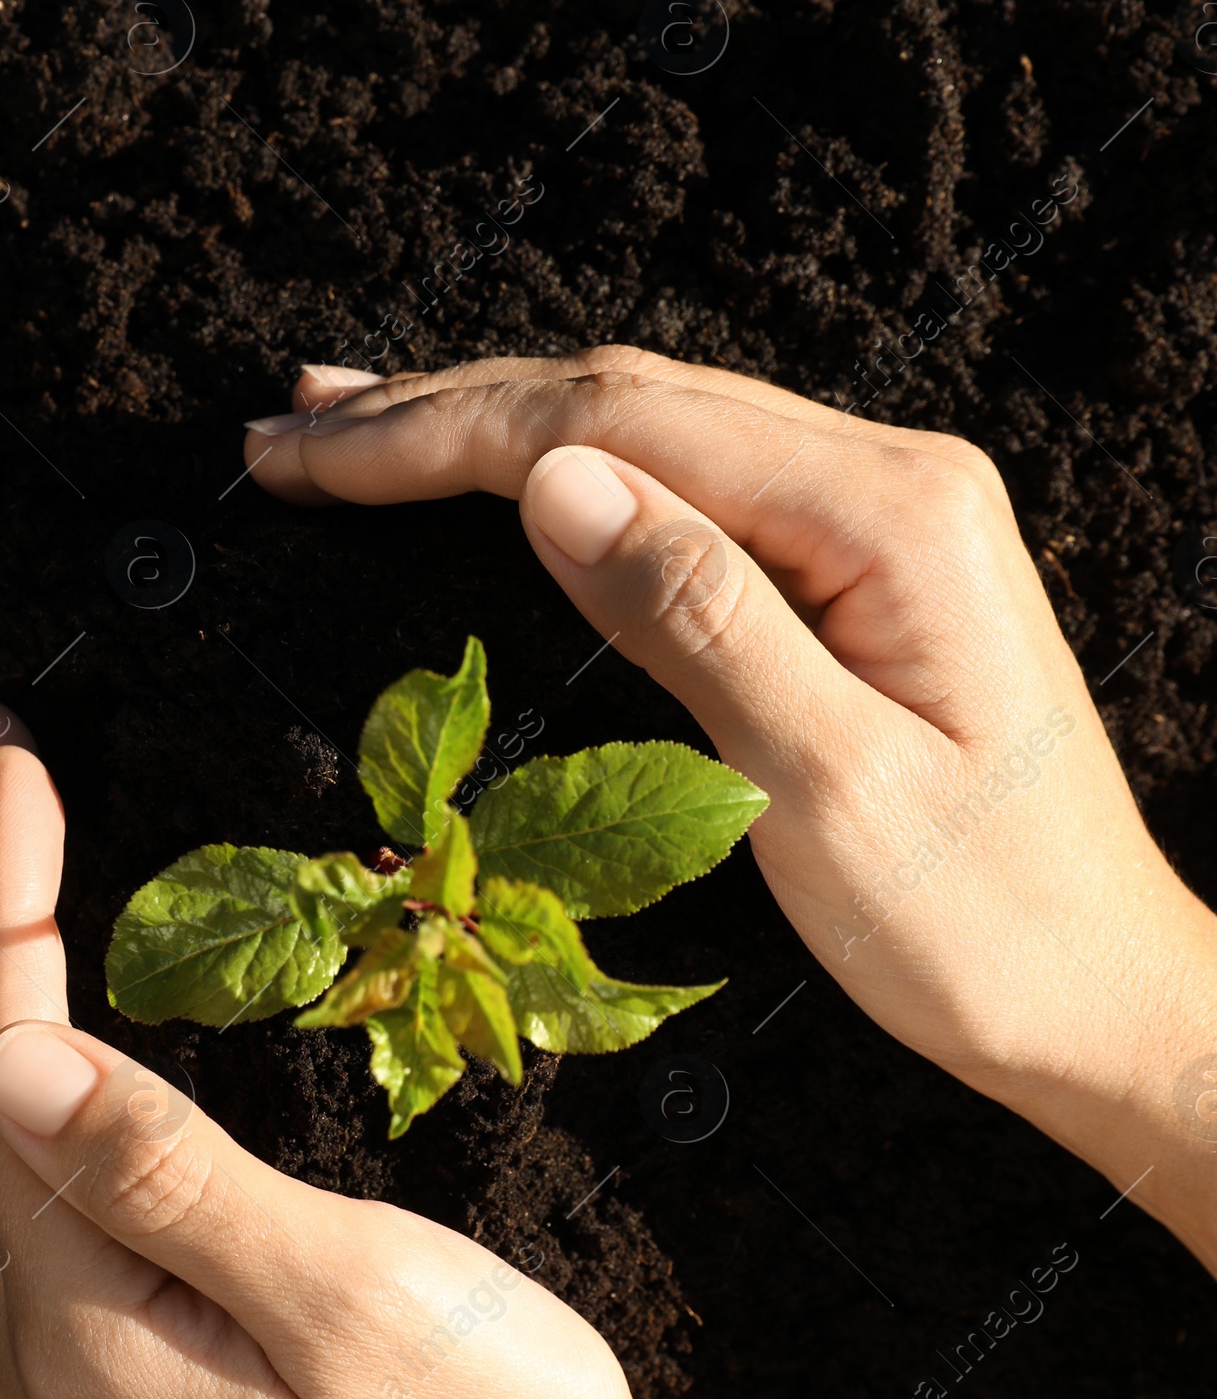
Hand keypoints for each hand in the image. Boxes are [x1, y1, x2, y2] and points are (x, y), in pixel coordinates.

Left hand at [0, 698, 704, 1398]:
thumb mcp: (338, 1290)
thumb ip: (165, 1174)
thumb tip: (14, 1058)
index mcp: (83, 1339)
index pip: (2, 1066)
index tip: (11, 760)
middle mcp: (49, 1351)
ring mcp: (82, 1352)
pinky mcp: (129, 1338)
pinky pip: (43, 1156)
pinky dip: (30, 1036)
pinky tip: (31, 976)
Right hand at [244, 351, 1216, 1259]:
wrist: (1110, 1000)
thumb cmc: (986, 931)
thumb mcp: (831, 793)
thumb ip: (698, 621)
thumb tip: (552, 483)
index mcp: (888, 516)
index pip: (619, 424)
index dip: (441, 434)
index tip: (307, 459)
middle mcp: (889, 482)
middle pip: (627, 398)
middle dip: (442, 412)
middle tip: (288, 434)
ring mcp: (881, 518)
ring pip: (653, 430)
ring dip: (493, 428)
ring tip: (350, 426)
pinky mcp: (864, 571)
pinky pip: (691, 488)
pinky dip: (571, 478)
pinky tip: (507, 479)